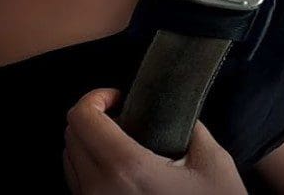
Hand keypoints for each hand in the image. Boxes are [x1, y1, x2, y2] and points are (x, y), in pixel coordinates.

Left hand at [64, 89, 244, 194]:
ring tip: (122, 145)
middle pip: (71, 135)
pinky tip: (120, 172)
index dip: (96, 98)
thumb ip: (189, 128)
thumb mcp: (213, 164)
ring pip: (70, 160)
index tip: (119, 99)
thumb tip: (174, 111)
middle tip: (123, 117)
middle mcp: (100, 189)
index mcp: (126, 168)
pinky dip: (91, 169)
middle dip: (93, 118)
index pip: (81, 117)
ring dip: (89, 144)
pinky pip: (78, 185)